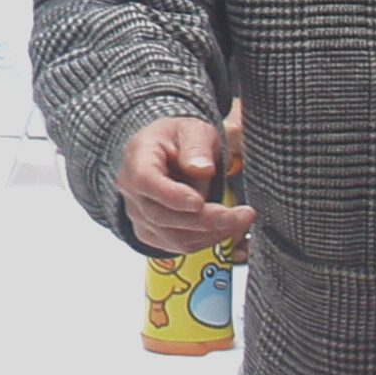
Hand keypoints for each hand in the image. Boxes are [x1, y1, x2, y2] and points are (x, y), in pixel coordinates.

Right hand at [114, 114, 255, 257]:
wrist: (168, 153)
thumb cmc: (179, 139)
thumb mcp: (193, 129)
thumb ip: (197, 146)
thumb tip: (202, 170)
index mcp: (138, 158)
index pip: (146, 181)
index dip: (172, 196)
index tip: (199, 201)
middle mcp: (133, 191)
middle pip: (162, 216)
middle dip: (206, 220)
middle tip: (242, 214)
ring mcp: (140, 215)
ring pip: (173, 236)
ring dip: (211, 233)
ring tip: (241, 220)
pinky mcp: (154, 233)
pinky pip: (178, 245)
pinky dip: (206, 240)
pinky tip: (227, 228)